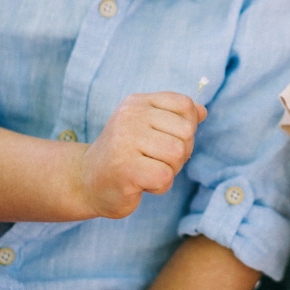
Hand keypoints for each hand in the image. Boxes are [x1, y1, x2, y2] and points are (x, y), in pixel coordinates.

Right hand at [78, 92, 205, 218]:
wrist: (87, 181)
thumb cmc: (125, 154)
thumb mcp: (148, 128)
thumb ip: (176, 117)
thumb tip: (203, 111)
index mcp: (138, 102)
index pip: (184, 104)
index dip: (187, 127)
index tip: (167, 139)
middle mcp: (130, 116)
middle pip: (186, 132)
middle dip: (180, 153)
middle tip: (156, 160)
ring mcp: (125, 141)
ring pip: (177, 154)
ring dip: (170, 170)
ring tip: (148, 171)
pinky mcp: (125, 168)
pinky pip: (165, 176)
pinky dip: (159, 186)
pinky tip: (141, 184)